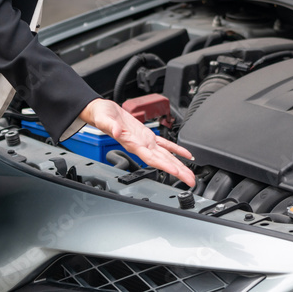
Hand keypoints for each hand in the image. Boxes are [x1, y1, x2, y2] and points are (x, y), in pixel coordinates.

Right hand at [79, 98, 196, 186]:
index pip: (152, 159)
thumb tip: (117, 132)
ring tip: (190, 174)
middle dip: (177, 171)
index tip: (177, 173)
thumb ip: (111, 127)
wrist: (102, 111)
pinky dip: (176, 149)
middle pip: (162, 162)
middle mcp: (141, 146)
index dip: (165, 166)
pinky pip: (165, 144)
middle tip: (191, 181)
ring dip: (179, 165)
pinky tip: (186, 154)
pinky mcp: (147, 135)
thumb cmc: (102, 116)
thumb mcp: (104, 120)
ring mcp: (145, 142)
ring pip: (166, 155)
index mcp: (133, 145)